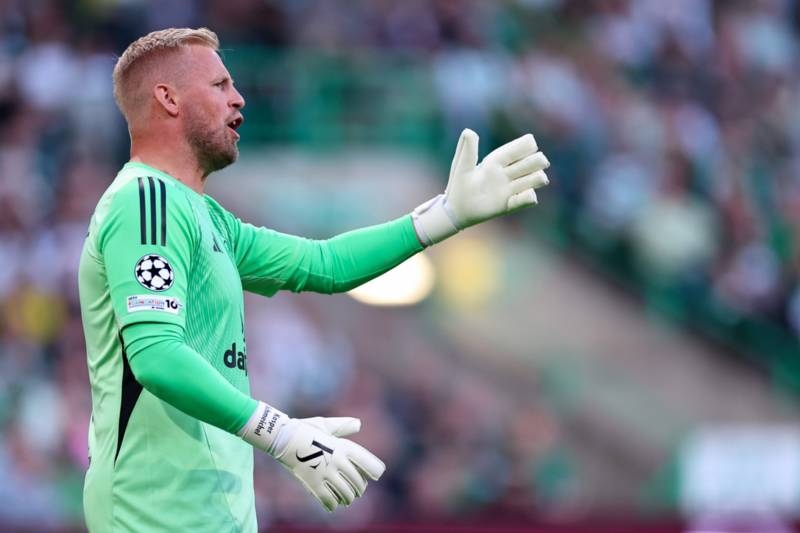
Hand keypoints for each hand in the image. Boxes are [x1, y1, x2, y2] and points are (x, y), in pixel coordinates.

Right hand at [239, 403, 384, 510]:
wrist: (282, 437)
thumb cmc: (305, 429)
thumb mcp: (326, 425)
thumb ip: (343, 426)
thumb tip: (358, 424)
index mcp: (345, 447)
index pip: (370, 464)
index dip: (375, 471)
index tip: (375, 475)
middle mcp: (339, 462)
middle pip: (359, 483)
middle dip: (360, 488)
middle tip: (357, 490)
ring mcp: (327, 474)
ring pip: (346, 494)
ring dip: (347, 498)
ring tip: (346, 498)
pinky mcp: (313, 484)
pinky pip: (329, 501)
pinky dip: (333, 505)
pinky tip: (332, 504)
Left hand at [411, 128, 549, 244]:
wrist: (455, 210)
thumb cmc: (458, 186)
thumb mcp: (461, 166)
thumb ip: (467, 150)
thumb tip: (469, 131)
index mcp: (495, 162)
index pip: (514, 150)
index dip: (524, 146)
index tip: (532, 143)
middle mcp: (506, 175)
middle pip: (529, 164)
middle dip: (537, 161)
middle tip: (542, 161)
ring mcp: (508, 190)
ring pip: (531, 180)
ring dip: (537, 178)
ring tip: (540, 178)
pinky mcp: (507, 205)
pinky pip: (523, 201)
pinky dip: (528, 197)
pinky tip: (531, 195)